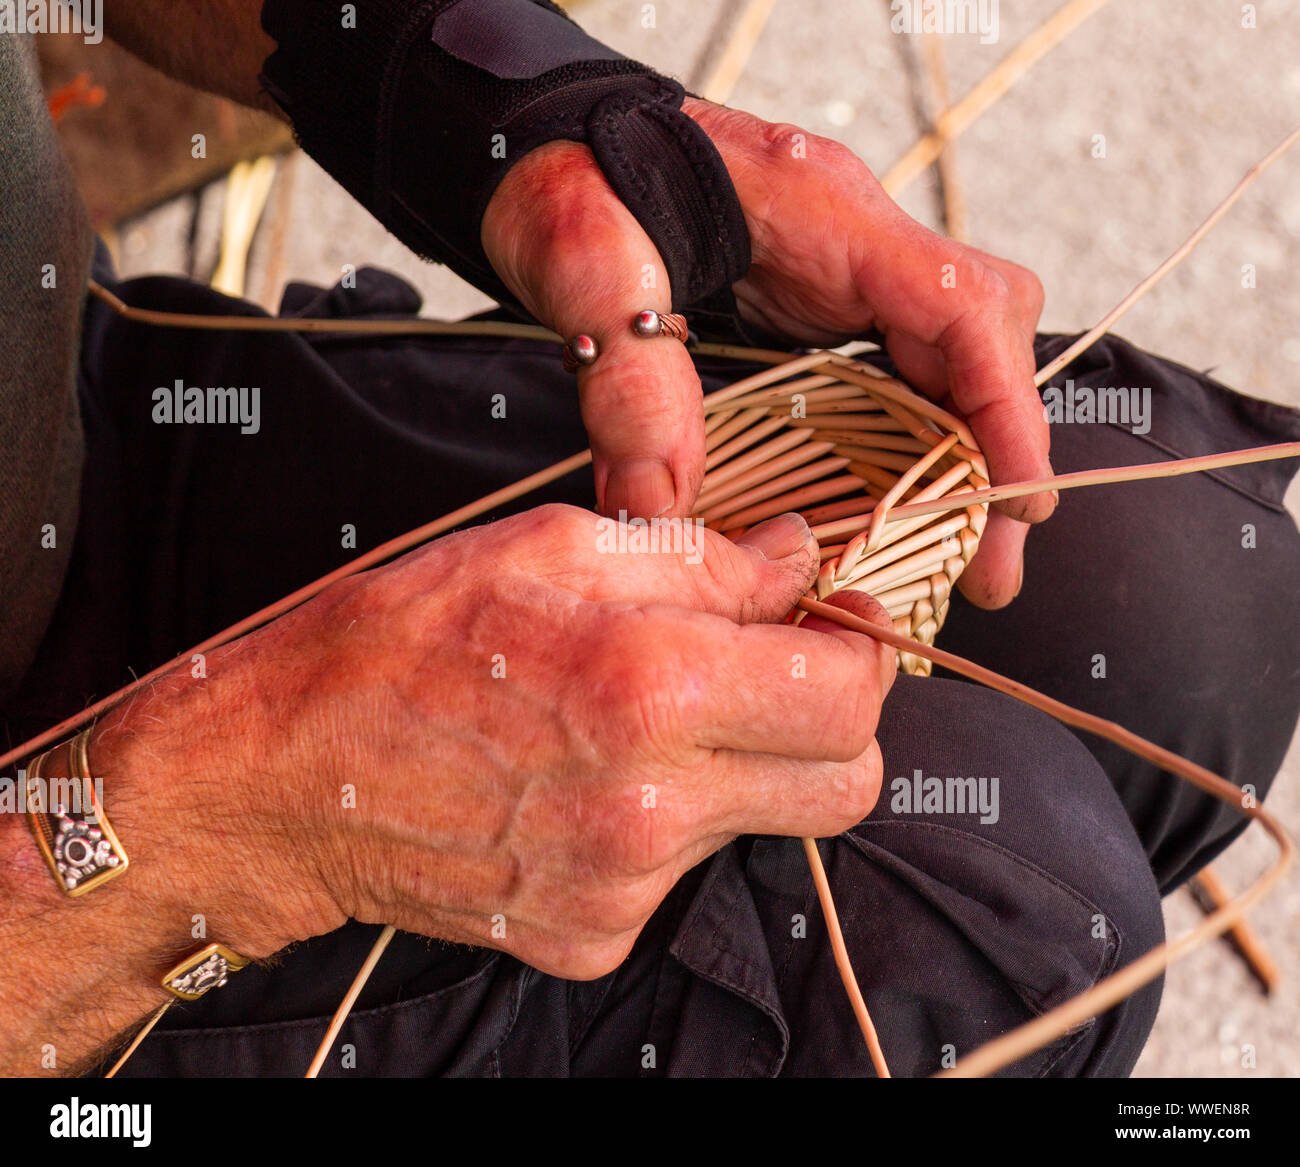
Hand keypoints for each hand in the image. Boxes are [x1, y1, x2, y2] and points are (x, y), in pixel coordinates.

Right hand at [194, 508, 894, 978]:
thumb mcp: (545, 551)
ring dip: (737, 770)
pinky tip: (586, 782)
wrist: (279, 778)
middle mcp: (650, 805)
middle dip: (832, 725)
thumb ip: (697, 557)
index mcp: (650, 688)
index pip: (847, 695)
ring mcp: (622, 885)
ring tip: (636, 721)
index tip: (832, 626)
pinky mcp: (591, 935)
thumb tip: (792, 558)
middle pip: (847, 785)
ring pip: (764, 826)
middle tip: (770, 675)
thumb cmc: (394, 648)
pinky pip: (679, 876)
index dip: (857, 651)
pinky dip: (662, 825)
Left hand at [481, 106, 1051, 608]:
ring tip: (953, 557)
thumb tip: (657, 510)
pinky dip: (912, 442)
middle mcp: (856, 242)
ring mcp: (844, 270)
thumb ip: (629, 384)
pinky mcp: (819, 298)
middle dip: (997, 458)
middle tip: (987, 567)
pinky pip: (899, 371)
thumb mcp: (586, 268)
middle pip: (980, 348)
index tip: (1019, 503)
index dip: (1007, 413)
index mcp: (827, 218)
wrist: (549, 141)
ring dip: (962, 460)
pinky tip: (895, 504)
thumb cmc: (570, 176)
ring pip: (949, 365)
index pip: (965, 310)